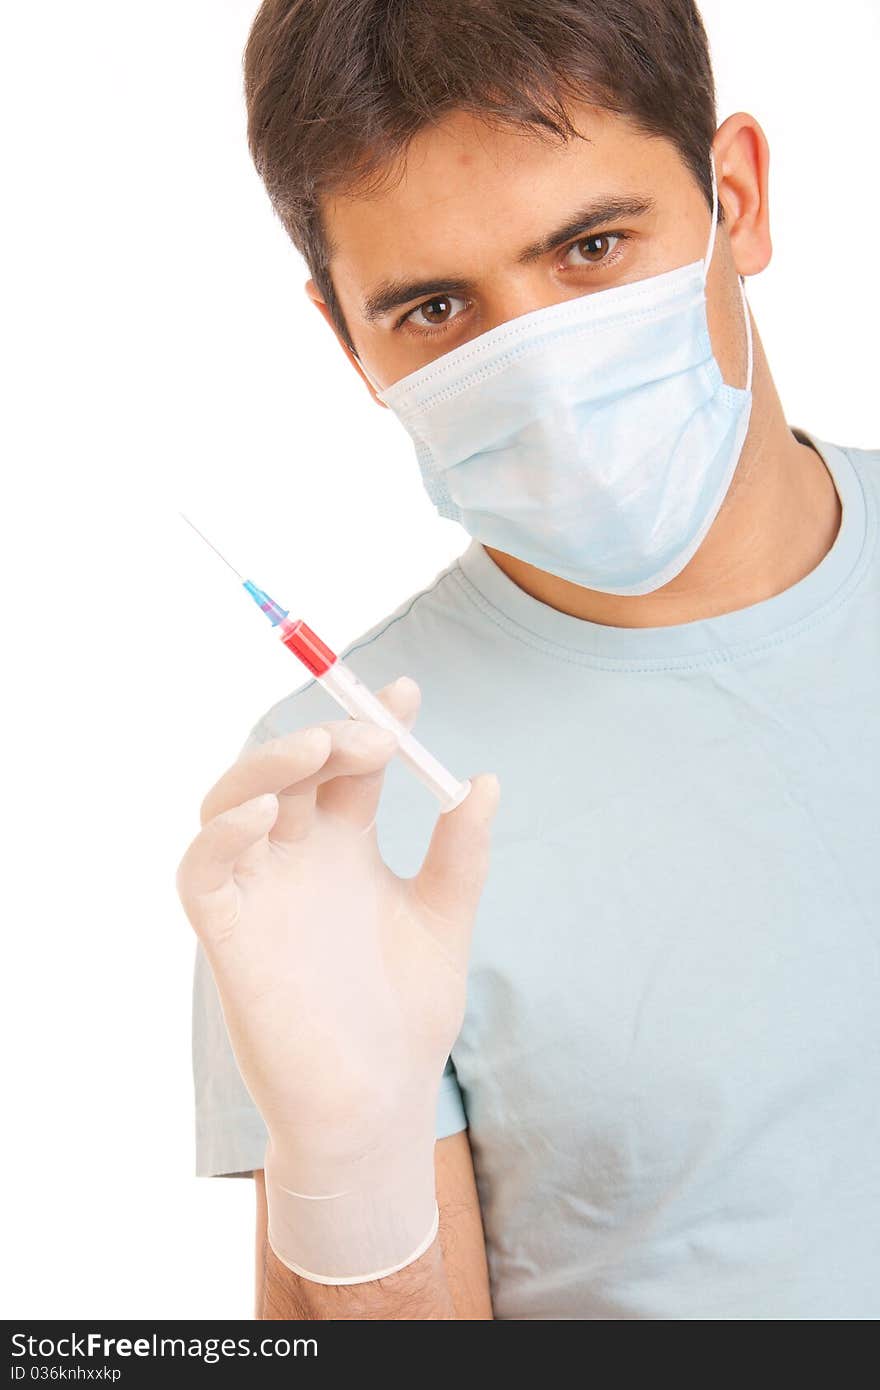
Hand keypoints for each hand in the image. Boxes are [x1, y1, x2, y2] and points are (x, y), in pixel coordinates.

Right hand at [176, 676, 499, 1281]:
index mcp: (345, 846)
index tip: (407, 691)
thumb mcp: (444, 922)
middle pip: (289, 769)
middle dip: (327, 737)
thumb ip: (461, 856)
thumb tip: (486, 781)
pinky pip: (202, 870)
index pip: (348, 765)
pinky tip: (264, 814)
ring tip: (322, 747)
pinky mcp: (227, 933)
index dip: (373, 721)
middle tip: (375, 734)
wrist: (378, 1106)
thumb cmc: (408, 1017)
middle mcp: (297, 857)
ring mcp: (259, 891)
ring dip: (270, 765)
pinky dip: (221, 833)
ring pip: (233, 799)